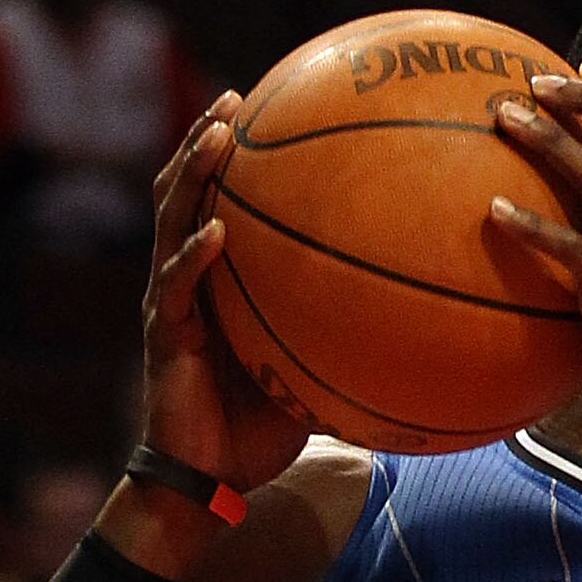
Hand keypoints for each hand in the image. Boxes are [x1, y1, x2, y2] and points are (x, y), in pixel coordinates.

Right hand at [141, 100, 312, 491]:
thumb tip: (417, 324)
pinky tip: (216, 232)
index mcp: (213, 282)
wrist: (209, 483)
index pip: (216, 202)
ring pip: (171, 221)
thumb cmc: (259, 432)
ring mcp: (169, 304)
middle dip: (205, 139)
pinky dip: (195, 256)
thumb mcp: (310, 373)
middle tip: (236, 99)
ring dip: (192, 173)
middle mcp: (184, 281)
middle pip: (184, 191)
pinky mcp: (164, 336)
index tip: (265, 108)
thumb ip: (343, 337)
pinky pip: (177, 287)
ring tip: (218, 135)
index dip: (231, 157)